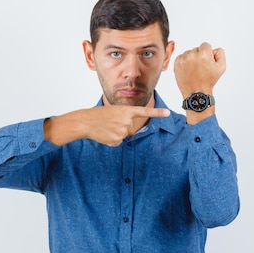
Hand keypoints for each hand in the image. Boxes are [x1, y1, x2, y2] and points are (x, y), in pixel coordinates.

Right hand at [45, 105, 169, 146]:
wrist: (85, 122)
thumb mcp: (113, 111)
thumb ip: (124, 118)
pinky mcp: (117, 141)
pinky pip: (118, 141)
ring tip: (105, 127)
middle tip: (109, 121)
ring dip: (115, 132)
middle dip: (121, 125)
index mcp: (125, 111)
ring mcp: (122, 132)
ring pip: (123, 134)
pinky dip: (111, 139)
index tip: (168, 113)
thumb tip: (127, 130)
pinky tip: (104, 134)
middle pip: (129, 126)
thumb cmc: (98, 115)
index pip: (144, 112)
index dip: (157, 113)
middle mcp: (126, 121)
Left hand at [173, 42, 225, 96]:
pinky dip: (184, 61)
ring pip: (188, 52)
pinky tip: (188, 69)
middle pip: (196, 49)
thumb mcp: (221, 67)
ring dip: (191, 58)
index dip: (208, 53)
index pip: (205, 45)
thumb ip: (220, 53)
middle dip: (199, 56)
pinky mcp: (176, 64)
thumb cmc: (208, 81)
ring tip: (194, 69)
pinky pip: (181, 56)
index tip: (206, 61)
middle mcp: (192, 56)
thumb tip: (213, 49)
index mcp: (203, 55)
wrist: (196, 92)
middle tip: (201, 67)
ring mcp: (183, 60)